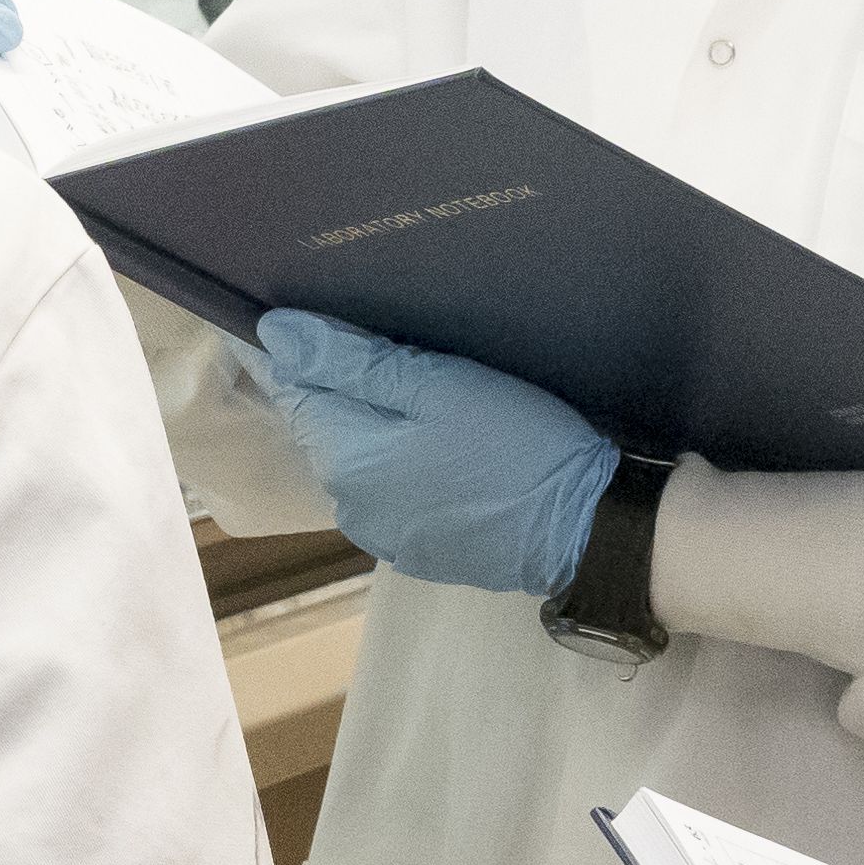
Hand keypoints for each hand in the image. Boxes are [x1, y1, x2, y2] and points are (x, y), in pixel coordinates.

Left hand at [256, 309, 620, 597]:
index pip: (290, 389)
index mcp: (344, 459)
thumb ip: (353, 362)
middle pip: (322, 425)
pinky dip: (391, 459)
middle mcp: (347, 504)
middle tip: (355, 333)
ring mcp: (381, 533)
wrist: (587, 529)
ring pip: (354, 458)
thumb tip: (276, 333)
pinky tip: (423, 438)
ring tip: (394, 380)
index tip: (291, 314)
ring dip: (363, 422)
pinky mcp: (416, 549)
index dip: (290, 350)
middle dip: (329, 383)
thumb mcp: (439, 386)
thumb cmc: (515, 446)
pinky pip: (385, 490)